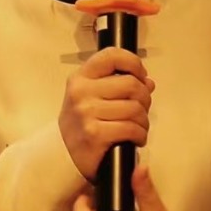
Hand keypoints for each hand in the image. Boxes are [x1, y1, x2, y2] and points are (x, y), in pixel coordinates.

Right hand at [59, 47, 154, 181]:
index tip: (141, 76)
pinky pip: (131, 128)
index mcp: (81, 78)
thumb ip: (118, 85)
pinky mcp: (94, 133)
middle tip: (142, 109)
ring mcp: (86, 112)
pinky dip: (140, 135)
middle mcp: (81, 92)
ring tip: (138, 126)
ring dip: (143, 120)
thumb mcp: (93, 97)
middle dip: (145, 98)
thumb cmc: (82, 123)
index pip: (112, 56)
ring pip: (135, 108)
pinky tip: (136, 138)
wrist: (63, 154)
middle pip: (131, 84)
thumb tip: (148, 83)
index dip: (134, 63)